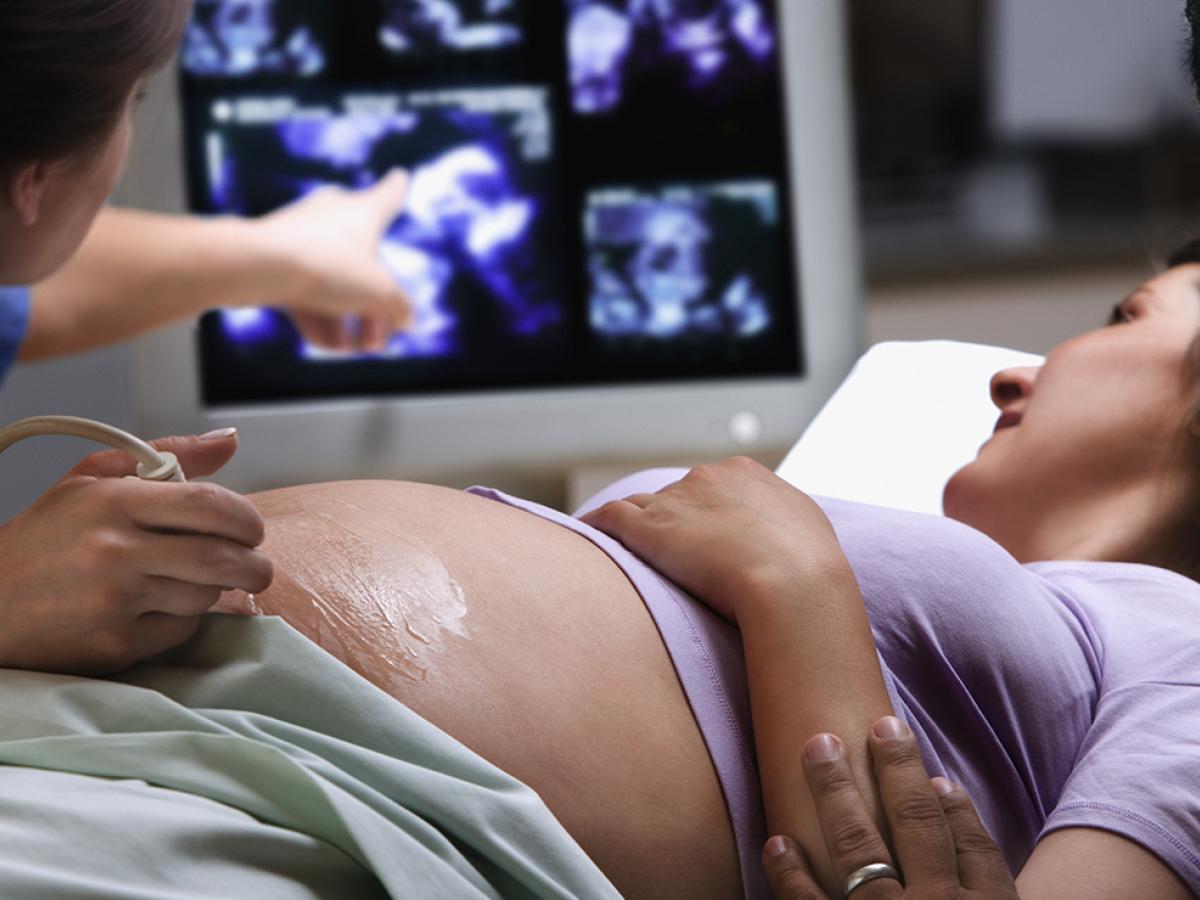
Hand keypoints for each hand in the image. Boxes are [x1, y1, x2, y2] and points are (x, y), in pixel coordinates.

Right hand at [0, 431, 272, 674]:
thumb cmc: (48, 538)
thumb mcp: (93, 482)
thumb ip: (168, 456)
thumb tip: (230, 439)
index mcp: (112, 502)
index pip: (208, 504)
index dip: (245, 518)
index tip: (252, 529)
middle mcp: (114, 551)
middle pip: (221, 558)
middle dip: (254, 565)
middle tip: (256, 566)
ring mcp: (115, 601)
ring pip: (205, 596)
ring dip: (213, 590)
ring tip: (190, 581)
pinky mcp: (115, 644)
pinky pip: (181, 630)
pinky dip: (182, 620)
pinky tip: (155, 609)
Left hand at [258, 170, 413, 350]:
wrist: (258, 266)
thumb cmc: (325, 267)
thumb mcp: (380, 294)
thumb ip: (399, 307)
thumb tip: (405, 317)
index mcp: (364, 210)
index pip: (389, 194)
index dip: (398, 188)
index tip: (401, 175)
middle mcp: (332, 215)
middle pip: (363, 263)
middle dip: (372, 306)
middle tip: (376, 341)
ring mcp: (301, 235)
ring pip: (331, 281)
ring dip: (345, 319)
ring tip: (349, 349)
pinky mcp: (275, 256)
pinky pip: (304, 287)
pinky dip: (317, 315)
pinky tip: (324, 344)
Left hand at [581, 457, 846, 622]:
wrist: (792, 583)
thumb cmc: (809, 568)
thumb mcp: (807, 530)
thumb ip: (785, 522)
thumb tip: (782, 534)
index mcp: (746, 473)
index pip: (712, 487)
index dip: (705, 513)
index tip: (702, 536)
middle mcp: (706, 478)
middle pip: (675, 495)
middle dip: (670, 519)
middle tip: (668, 552)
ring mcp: (674, 501)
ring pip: (640, 506)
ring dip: (631, 525)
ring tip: (617, 546)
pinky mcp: (646, 527)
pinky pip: (609, 518)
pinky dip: (595, 525)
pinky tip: (583, 537)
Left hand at [765, 717, 1017, 899]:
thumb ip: (986, 894)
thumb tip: (987, 873)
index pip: (974, 847)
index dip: (958, 810)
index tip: (940, 779)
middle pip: (917, 824)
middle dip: (897, 769)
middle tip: (884, 724)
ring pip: (858, 846)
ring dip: (835, 792)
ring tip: (819, 747)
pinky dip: (790, 873)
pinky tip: (776, 842)